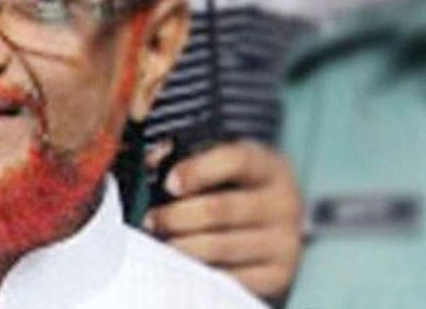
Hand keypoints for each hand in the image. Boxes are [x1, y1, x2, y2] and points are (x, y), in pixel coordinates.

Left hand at [143, 140, 302, 303]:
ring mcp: (285, 242)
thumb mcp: (224, 163)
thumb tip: (151, 161)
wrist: (276, 225)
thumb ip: (188, 157)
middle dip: (176, 216)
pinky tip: (182, 265)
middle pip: (220, 209)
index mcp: (269, 167)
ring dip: (181, 246)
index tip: (169, 183)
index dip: (197, 171)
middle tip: (151, 221)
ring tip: (159, 243)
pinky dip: (199, 272)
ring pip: (219, 247)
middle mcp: (284, 203)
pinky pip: (229, 278)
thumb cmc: (237, 187)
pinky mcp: (278, 275)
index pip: (236, 161)